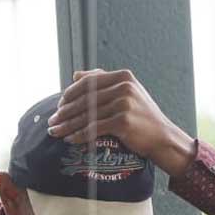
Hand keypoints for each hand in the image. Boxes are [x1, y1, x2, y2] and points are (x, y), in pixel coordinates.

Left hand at [47, 69, 196, 176]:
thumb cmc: (142, 116)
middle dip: (65, 111)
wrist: (163, 137)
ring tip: (55, 131)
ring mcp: (124, 103)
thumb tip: (75, 74)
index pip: (88, 82)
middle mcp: (124, 87)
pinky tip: (69, 139)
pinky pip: (94, 128)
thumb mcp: (126, 92)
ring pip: (87, 115)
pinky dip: (79, 135)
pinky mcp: (123, 121)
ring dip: (67, 125)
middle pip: (85, 99)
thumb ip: (102, 81)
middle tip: (52, 121)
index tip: (59, 105)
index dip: (70, 94)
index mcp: (123, 76)